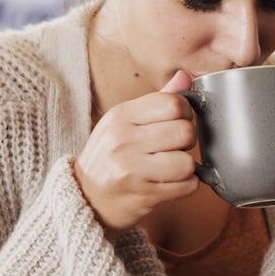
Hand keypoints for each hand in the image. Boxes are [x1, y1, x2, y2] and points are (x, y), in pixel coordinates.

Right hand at [75, 71, 199, 237]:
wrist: (86, 198)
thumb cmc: (110, 156)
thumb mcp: (124, 122)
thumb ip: (158, 100)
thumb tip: (186, 77)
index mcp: (120, 116)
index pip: (172, 104)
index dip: (185, 112)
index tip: (178, 121)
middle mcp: (123, 141)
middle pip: (185, 132)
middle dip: (187, 140)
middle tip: (174, 146)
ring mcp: (132, 170)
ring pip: (188, 162)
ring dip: (186, 167)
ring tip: (170, 167)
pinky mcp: (143, 196)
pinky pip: (187, 187)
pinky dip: (185, 185)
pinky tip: (168, 183)